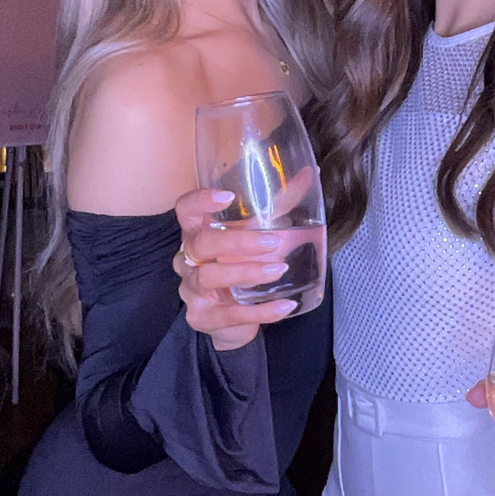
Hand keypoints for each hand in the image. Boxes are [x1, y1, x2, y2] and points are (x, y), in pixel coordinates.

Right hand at [173, 188, 299, 350]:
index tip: (228, 197)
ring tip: (280, 268)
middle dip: (237, 241)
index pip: (185, 209)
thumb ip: (280, 206)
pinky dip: (260, 311)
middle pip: (201, 243)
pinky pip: (229, 315)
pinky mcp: (203, 318)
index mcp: (197, 232)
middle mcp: (187, 259)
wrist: (234, 320)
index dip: (200, 201)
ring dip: (246, 272)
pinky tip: (285, 305)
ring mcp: (192, 290)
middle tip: (273, 241)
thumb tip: (309, 175)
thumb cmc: (241, 266)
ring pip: (210, 277)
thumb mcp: (257, 235)